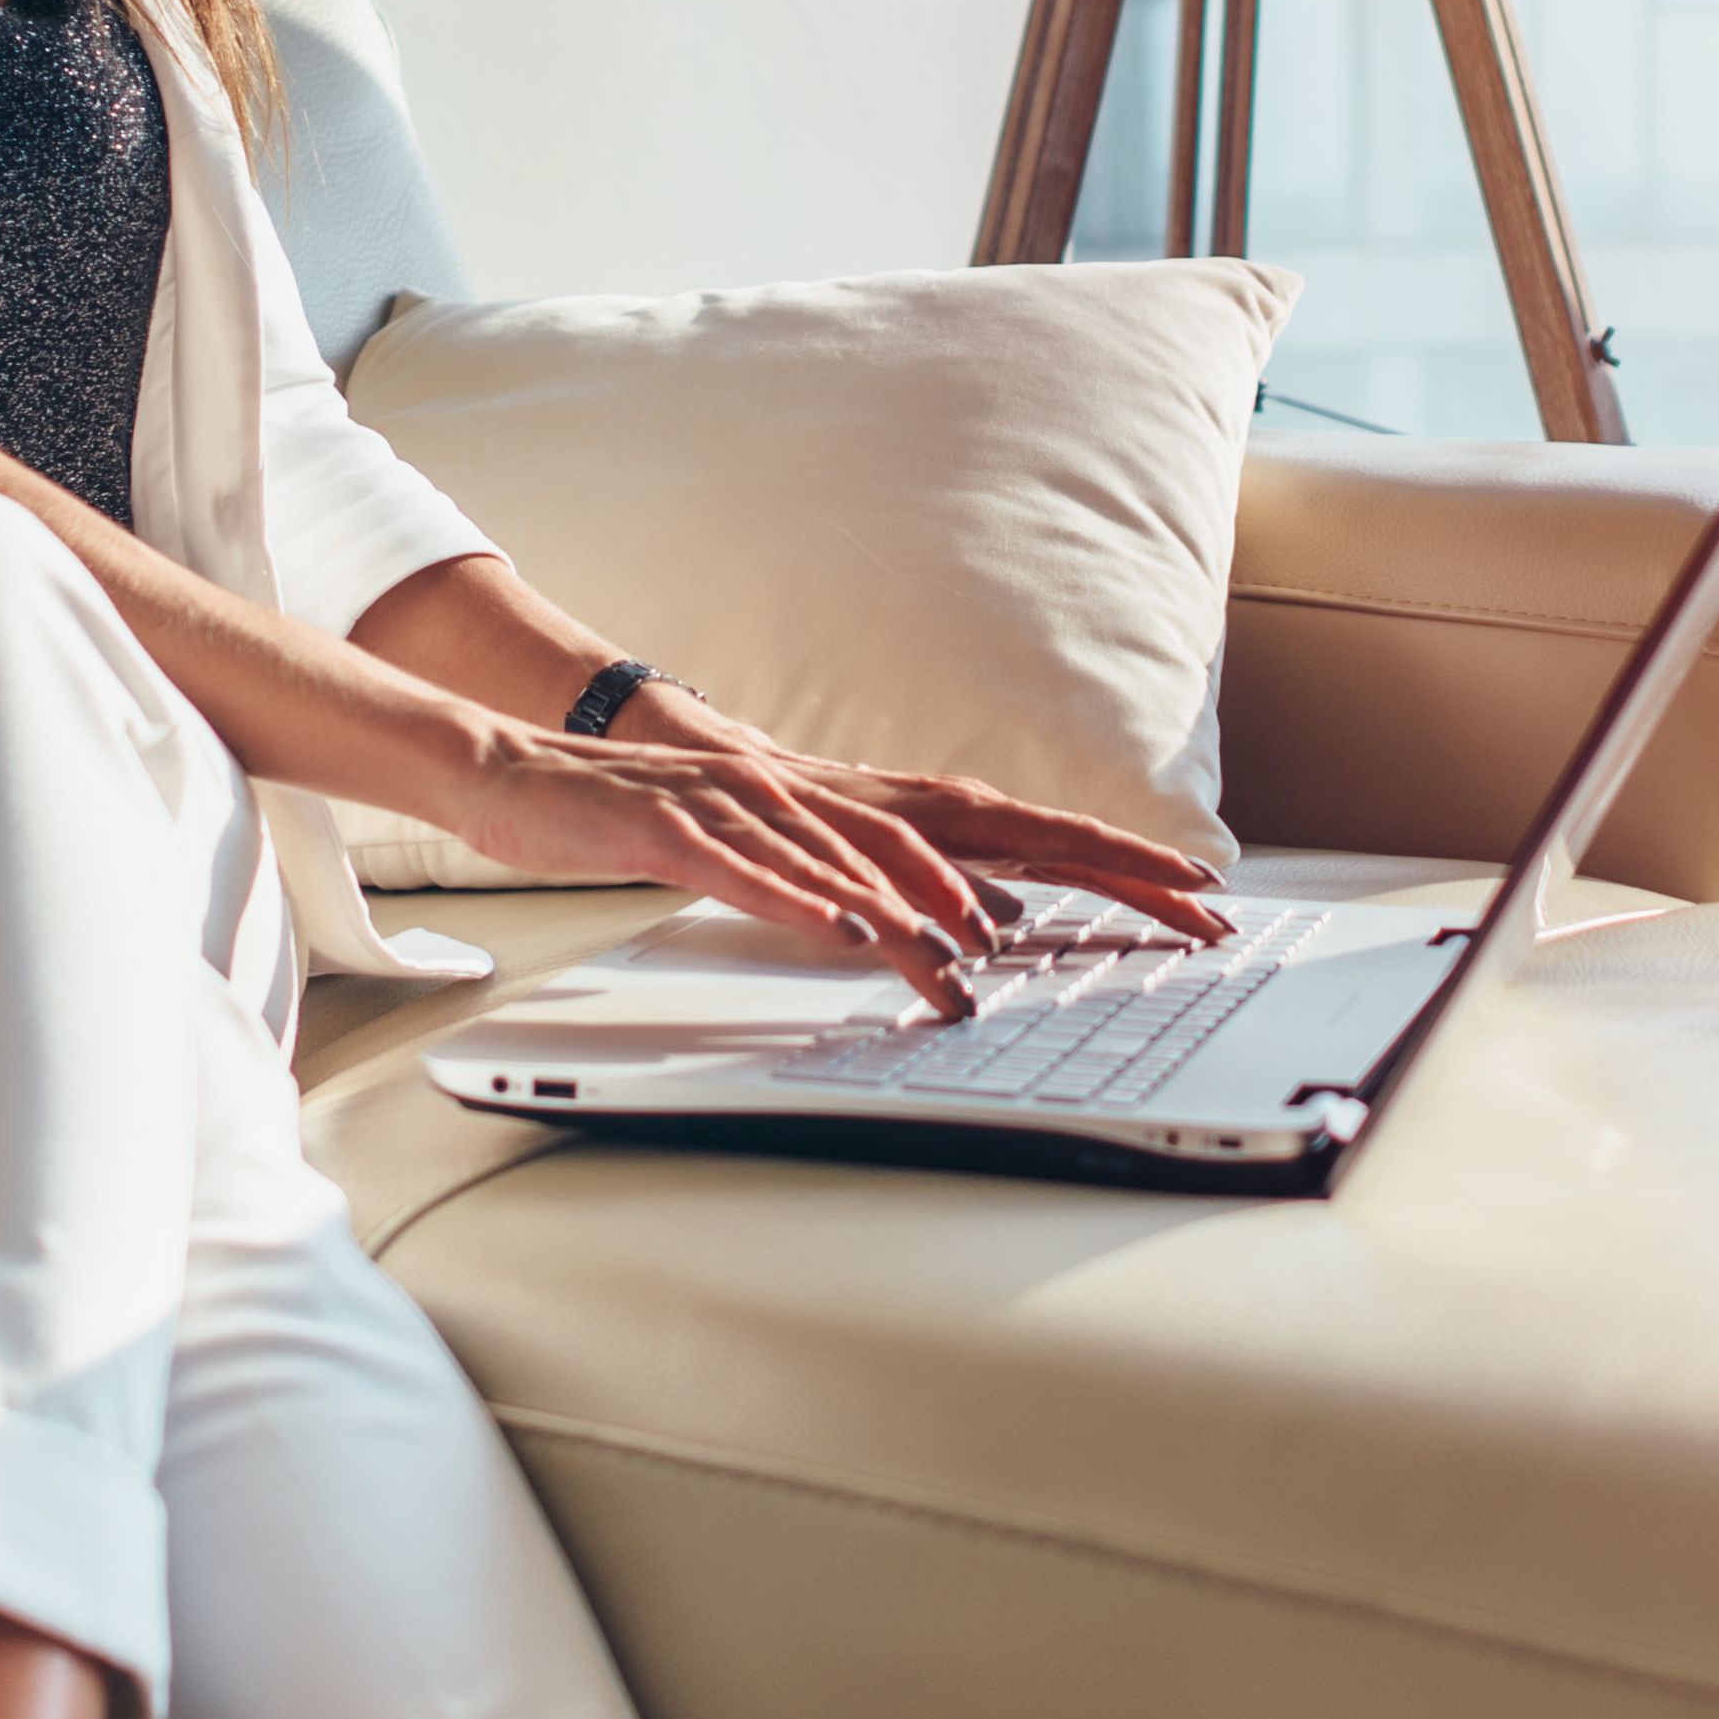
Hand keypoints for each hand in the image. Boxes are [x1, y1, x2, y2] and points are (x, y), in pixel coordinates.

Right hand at [421, 728, 1226, 1017]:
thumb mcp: (790, 855)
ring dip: (931, 898)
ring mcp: (748, 803)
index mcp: (855, 800)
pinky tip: (845, 932)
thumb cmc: (655, 821)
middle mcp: (819, 789)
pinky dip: (801, 900)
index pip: (1005, 822)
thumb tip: (975, 924)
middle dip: (1079, 860)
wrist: (522, 772)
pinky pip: (750, 870)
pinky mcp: (674, 827)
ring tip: (994, 945)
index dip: (1104, 850)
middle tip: (1171, 899)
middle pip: (972, 823)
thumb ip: (880, 881)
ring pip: (860, 853)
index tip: (1195, 885)